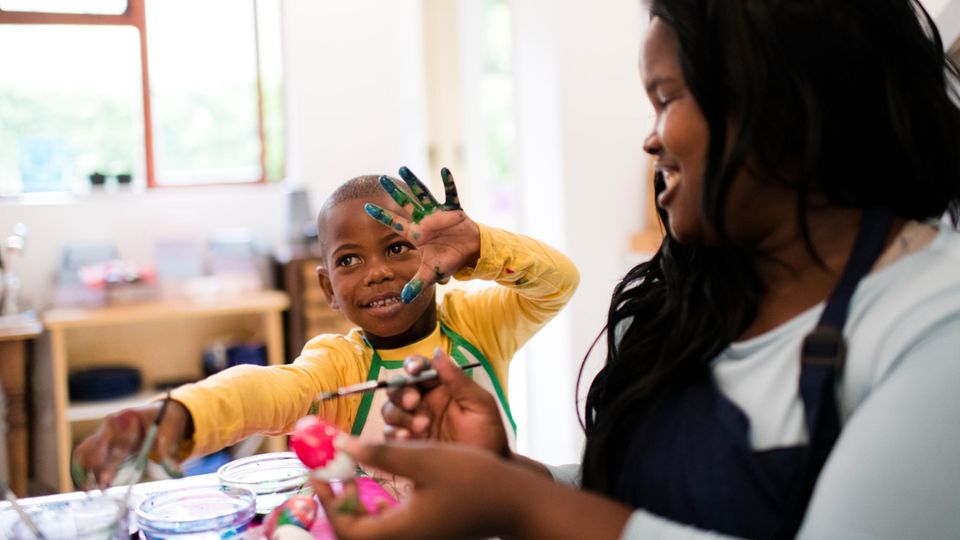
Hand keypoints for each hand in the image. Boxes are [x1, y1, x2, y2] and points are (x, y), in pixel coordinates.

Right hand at [71, 400, 191, 488]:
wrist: (161, 414)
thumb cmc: (165, 425)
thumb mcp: (170, 437)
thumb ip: (170, 456)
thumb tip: (178, 474)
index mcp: (128, 419)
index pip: (116, 445)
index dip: (109, 465)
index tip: (106, 482)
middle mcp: (111, 423)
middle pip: (96, 448)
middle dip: (95, 470)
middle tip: (97, 491)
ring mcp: (103, 431)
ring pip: (85, 451)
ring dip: (84, 470)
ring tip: (88, 491)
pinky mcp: (99, 440)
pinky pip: (84, 453)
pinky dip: (81, 468)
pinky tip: (84, 484)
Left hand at [312, 438, 525, 539]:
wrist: (514, 502)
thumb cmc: (474, 480)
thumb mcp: (424, 459)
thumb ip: (380, 452)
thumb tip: (341, 444)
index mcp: (399, 532)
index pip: (346, 527)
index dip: (327, 499)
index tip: (316, 472)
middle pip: (353, 534)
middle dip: (336, 503)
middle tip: (329, 474)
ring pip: (368, 531)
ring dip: (353, 505)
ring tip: (349, 476)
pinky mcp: (424, 534)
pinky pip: (386, 528)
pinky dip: (374, 509)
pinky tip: (381, 488)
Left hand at [365, 166, 479, 302]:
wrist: (468, 254)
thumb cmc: (446, 260)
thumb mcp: (430, 274)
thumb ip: (416, 285)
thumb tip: (404, 299)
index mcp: (416, 234)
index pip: (395, 223)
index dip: (381, 216)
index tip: (365, 207)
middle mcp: (424, 220)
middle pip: (406, 203)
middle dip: (394, 192)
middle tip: (380, 179)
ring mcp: (438, 213)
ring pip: (423, 194)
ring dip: (414, 182)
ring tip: (403, 168)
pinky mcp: (454, 209)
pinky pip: (451, 193)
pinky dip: (448, 182)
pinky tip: (444, 169)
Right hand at [383, 350, 510, 456]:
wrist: (487, 471)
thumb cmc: (488, 433)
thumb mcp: (479, 404)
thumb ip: (458, 380)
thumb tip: (438, 353)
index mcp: (441, 387)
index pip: (419, 369)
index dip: (412, 365)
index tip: (414, 370)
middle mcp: (424, 402)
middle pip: (398, 388)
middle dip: (402, 393)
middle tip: (414, 402)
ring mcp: (413, 422)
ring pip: (391, 410)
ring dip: (400, 415)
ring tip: (421, 427)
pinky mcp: (408, 444)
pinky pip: (390, 435)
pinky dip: (394, 435)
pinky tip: (408, 439)